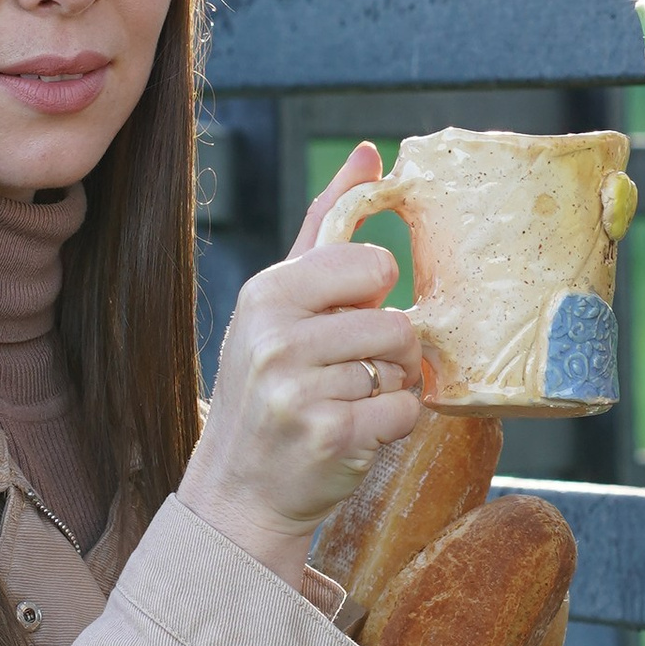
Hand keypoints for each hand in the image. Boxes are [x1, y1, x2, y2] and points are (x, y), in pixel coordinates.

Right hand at [179, 148, 421, 588]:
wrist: (239, 489)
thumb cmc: (268, 386)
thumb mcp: (279, 302)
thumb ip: (325, 227)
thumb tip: (368, 156)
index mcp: (267, 294)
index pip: (370, 264)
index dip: (374, 294)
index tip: (345, 318)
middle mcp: (277, 339)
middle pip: (397, 322)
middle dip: (388, 351)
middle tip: (348, 372)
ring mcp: (302, 391)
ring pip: (402, 369)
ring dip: (388, 389)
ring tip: (345, 402)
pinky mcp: (333, 437)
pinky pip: (405, 411)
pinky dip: (392, 425)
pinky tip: (354, 433)